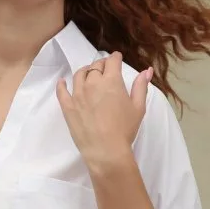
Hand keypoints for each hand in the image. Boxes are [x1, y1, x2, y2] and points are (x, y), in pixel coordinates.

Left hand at [56, 51, 152, 168]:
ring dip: (85, 71)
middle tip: (105, 69)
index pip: (112, 61)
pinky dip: (62, 85)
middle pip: (95, 66)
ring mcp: (77, 94)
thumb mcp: (138, 107)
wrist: (106, 150)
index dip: (115, 58)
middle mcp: (92, 83)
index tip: (117, 58)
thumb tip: (147, 70)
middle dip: (102, 65)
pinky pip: (61, 91)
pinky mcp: (68, 107)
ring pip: (79, 75)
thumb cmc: (125, 130)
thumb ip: (141, 86)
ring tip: (88, 74)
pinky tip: (62, 82)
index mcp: (111, 81)